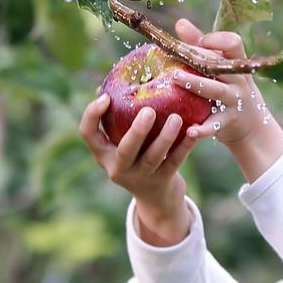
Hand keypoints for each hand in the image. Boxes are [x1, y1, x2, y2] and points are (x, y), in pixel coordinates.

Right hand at [78, 94, 196, 245]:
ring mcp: (142, 177)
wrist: (155, 197)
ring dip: (165, 137)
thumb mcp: (120, 144)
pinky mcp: (163, 180)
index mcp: (104, 154)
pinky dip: (185, 146)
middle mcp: (119, 168)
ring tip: (176, 117)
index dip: (92, 115)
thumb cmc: (135, 157)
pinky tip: (194, 131)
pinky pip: (176, 161)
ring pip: (154, 157)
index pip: (88, 134)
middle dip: (137, 131)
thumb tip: (108, 86)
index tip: (106, 97)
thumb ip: (116, 119)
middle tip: (148, 111)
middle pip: (125, 150)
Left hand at [172, 19, 282, 181]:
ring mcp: (235, 101)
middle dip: (198, 58)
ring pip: (216, 91)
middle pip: (220, 66)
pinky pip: (214, 125)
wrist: (253, 127)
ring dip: (195, 84)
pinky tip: (189, 130)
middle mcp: (238, 81)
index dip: (217, 39)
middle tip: (174, 55)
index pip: (234, 43)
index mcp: (236, 65)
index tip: (200, 41)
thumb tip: (180, 23)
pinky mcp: (228, 122)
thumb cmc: (230, 90)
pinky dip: (202, 129)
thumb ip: (201, 47)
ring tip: (174, 79)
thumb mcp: (222, 69)